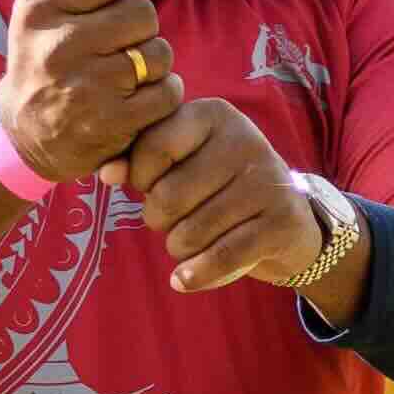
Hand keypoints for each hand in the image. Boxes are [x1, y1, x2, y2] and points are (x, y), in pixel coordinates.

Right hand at [0, 0, 180, 185]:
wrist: (26, 132)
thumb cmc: (50, 54)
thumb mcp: (52, 2)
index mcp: (37, 8)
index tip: (105, 7)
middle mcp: (57, 46)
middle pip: (142, 12)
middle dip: (139, 28)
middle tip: (116, 46)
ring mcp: (85, 87)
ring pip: (159, 52)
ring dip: (152, 63)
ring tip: (124, 74)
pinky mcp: (110, 122)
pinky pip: (167, 92)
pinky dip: (161, 95)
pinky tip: (136, 99)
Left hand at [126, 96, 335, 295]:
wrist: (288, 220)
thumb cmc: (219, 186)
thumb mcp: (183, 161)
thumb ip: (139, 161)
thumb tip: (106, 173)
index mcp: (214, 114)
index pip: (153, 147)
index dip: (140, 177)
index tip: (150, 186)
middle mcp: (244, 140)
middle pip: (169, 196)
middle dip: (158, 219)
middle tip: (172, 220)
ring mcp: (267, 180)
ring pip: (191, 232)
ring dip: (179, 248)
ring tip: (190, 239)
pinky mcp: (281, 221)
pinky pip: (222, 257)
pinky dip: (196, 274)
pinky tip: (183, 279)